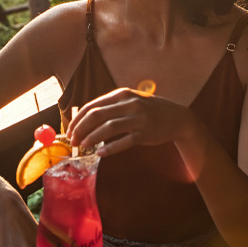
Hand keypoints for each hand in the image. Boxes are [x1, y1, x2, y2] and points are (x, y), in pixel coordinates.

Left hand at [67, 87, 196, 156]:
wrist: (178, 117)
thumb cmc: (149, 110)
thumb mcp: (131, 101)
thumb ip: (112, 107)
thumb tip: (85, 118)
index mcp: (122, 94)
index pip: (92, 105)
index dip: (78, 119)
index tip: (69, 130)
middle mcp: (129, 104)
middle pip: (97, 115)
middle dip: (81, 129)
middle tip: (73, 140)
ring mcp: (138, 118)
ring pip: (108, 128)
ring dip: (92, 137)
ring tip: (83, 145)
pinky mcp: (145, 133)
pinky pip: (124, 141)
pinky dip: (111, 148)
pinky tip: (101, 152)